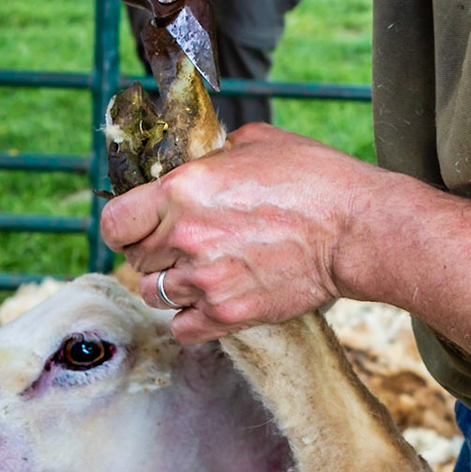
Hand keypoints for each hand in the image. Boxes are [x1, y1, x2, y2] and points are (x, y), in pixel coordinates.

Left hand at [101, 125, 375, 343]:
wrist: (357, 229)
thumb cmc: (315, 178)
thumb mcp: (256, 143)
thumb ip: (211, 155)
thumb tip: (193, 162)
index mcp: (182, 190)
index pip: (114, 222)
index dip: (124, 224)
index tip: (139, 224)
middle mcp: (185, 237)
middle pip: (136, 259)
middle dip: (155, 250)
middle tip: (186, 243)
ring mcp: (205, 281)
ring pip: (155, 294)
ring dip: (173, 283)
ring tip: (204, 270)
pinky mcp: (228, 315)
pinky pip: (182, 329)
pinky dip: (191, 318)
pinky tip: (212, 299)